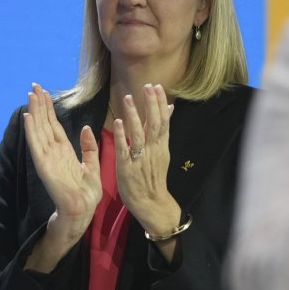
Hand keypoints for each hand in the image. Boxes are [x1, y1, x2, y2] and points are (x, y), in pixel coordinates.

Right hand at [23, 83, 101, 242]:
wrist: (82, 211)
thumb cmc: (87, 192)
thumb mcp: (92, 165)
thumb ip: (89, 147)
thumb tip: (85, 128)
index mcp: (65, 152)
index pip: (54, 126)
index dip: (49, 110)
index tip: (45, 93)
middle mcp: (54, 153)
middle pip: (45, 124)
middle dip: (40, 105)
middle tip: (34, 86)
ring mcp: (47, 159)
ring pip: (39, 131)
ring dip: (34, 113)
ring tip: (30, 95)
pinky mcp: (45, 166)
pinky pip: (37, 146)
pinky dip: (32, 131)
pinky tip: (28, 117)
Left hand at [113, 84, 179, 236]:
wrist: (151, 203)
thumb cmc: (153, 177)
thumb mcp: (163, 151)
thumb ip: (164, 130)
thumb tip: (169, 108)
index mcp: (161, 146)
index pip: (163, 121)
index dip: (160, 104)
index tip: (157, 87)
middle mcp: (152, 150)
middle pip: (154, 124)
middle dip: (151, 105)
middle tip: (148, 87)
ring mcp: (140, 158)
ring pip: (139, 134)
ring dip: (134, 116)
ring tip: (129, 98)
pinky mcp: (127, 167)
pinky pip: (124, 150)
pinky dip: (122, 136)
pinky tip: (119, 123)